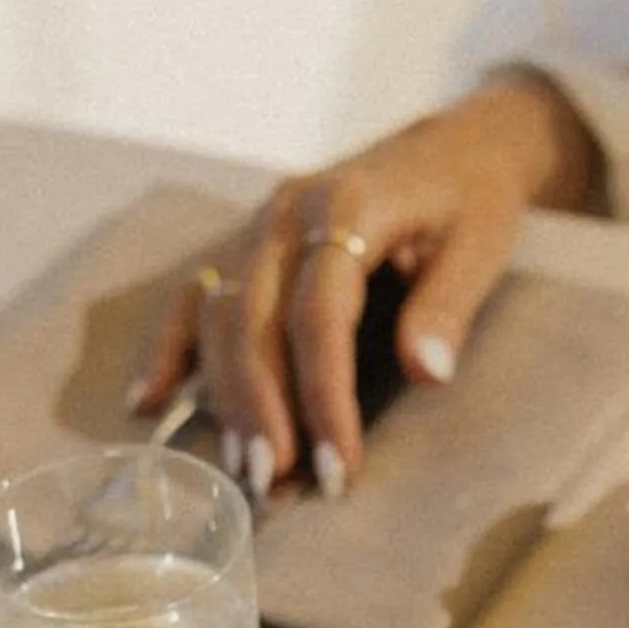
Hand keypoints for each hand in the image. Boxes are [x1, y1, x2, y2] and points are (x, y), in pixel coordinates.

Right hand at [132, 75, 603, 495]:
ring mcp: (258, 224)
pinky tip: (146, 403)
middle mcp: (288, 211)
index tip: (336, 467)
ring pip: (217, 314)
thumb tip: (427, 375)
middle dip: (260, 408)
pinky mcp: (247, 243)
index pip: (320, 313)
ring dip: (224, 396)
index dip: (324, 395)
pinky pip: (192, 295)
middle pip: (252, 318)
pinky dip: (166, 349)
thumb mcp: (482, 245)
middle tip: (275, 482)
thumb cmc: (472, 200)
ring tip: (243, 469)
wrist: (457, 145)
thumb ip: (449, 307)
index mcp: (348, 204)